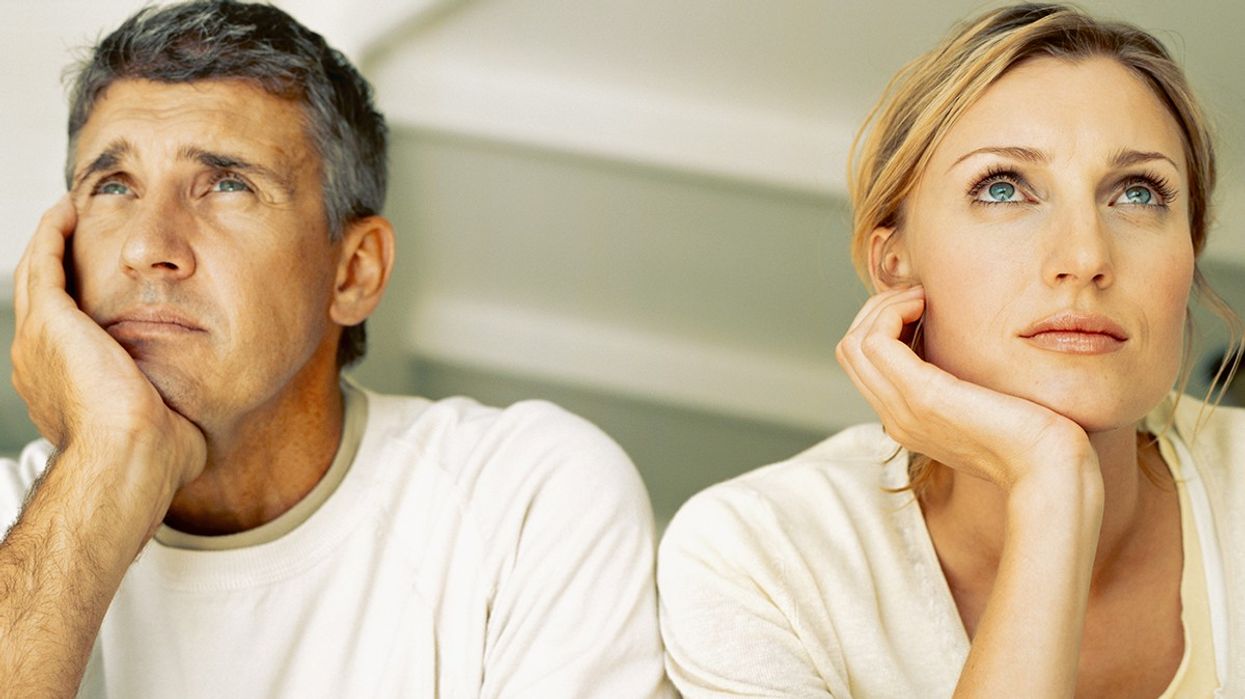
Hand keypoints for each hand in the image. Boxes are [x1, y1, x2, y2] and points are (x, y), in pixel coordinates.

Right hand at [11, 196, 205, 495]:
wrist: (129, 460)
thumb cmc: (154, 459)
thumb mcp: (159, 427)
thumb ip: (169, 409)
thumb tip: (195, 412)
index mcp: (61, 388)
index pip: (64, 333)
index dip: (79, 303)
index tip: (100, 283)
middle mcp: (39, 363)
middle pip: (43, 296)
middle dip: (60, 262)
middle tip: (78, 232)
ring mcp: (37, 340)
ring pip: (37, 273)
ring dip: (52, 240)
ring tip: (69, 214)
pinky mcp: (49, 319)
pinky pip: (43, 260)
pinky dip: (52, 232)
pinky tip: (68, 210)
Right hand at [835, 285, 1096, 491]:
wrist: (1049, 467)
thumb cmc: (1033, 437)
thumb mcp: (986, 407)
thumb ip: (963, 388)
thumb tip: (959, 349)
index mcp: (907, 422)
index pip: (862, 365)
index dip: (884, 326)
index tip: (923, 309)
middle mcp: (896, 418)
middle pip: (850, 350)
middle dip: (877, 310)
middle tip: (919, 297)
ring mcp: (903, 409)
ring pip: (853, 343)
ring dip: (883, 307)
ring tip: (921, 299)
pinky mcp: (921, 395)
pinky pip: (874, 342)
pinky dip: (892, 312)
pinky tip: (925, 305)